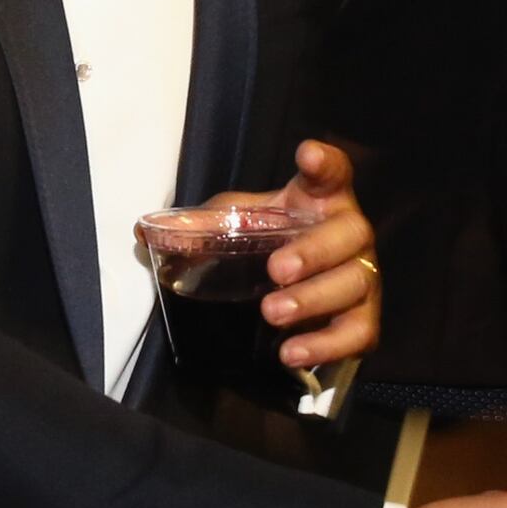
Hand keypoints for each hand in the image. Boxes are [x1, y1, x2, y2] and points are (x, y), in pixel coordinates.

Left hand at [208, 138, 376, 372]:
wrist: (296, 300)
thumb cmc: (268, 250)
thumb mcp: (234, 233)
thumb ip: (197, 230)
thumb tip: (143, 234)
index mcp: (320, 202)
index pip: (334, 173)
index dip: (325, 162)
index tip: (308, 155)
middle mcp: (350, 235)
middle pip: (351, 233)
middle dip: (315, 252)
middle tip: (276, 270)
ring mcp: (362, 278)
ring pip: (356, 284)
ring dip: (314, 299)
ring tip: (272, 314)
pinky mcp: (364, 320)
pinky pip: (359, 332)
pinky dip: (327, 344)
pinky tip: (291, 352)